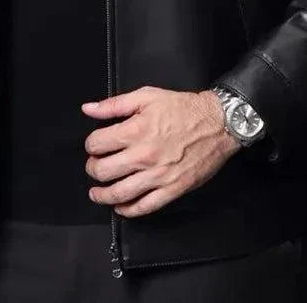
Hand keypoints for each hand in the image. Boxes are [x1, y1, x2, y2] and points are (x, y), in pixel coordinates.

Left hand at [81, 85, 241, 217]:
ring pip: (119, 193)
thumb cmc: (182, 108)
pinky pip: (145, 207)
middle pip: (103, 171)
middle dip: (92, 169)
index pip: (96, 144)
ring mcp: (158, 176)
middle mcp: (143, 156)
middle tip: (94, 166)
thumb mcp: (146, 96)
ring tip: (97, 192)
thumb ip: (114, 104)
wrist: (218, 123)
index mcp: (135, 130)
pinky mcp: (172, 189)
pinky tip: (120, 206)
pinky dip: (128, 210)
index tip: (94, 145)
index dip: (90, 145)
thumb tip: (88, 109)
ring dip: (102, 195)